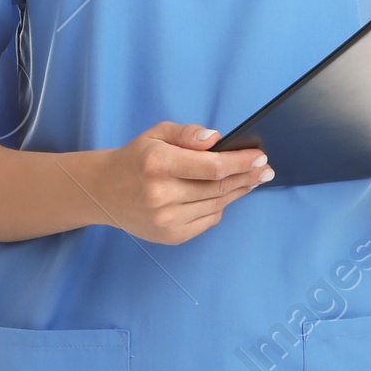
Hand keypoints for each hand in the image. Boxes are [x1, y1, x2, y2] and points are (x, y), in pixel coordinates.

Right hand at [91, 122, 271, 243]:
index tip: (261, 157)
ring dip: (238, 192)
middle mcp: (161, 195)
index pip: (212, 167)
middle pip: (219, 189)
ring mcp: (165, 220)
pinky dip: (219, 207)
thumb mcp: (157, 134)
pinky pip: (208, 220)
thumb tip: (217, 140)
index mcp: (158, 165)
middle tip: (267, 170)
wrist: (104, 191)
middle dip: (248, 177)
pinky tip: (225, 195)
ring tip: (252, 180)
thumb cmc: (136, 158)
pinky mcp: (170, 236)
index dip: (241, 163)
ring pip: (217, 205)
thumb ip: (187, 134)